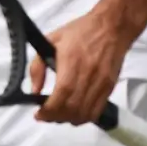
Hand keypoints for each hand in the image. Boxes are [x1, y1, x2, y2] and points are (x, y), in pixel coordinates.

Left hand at [28, 8, 131, 125]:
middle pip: (72, 108)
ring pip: (84, 114)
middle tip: (46, 115)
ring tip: (59, 114)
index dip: (48, 111)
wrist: (111, 27)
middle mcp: (88, 75)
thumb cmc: (80, 31)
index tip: (38, 114)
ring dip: (69, 119)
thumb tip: (34, 90)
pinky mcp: (109, 87)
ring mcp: (101, 83)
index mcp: (71, 62)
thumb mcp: (51, 39)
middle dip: (56, 117)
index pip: (61, 95)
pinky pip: (96, 111)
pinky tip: (75, 112)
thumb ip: (38, 65)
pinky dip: (84, 117)